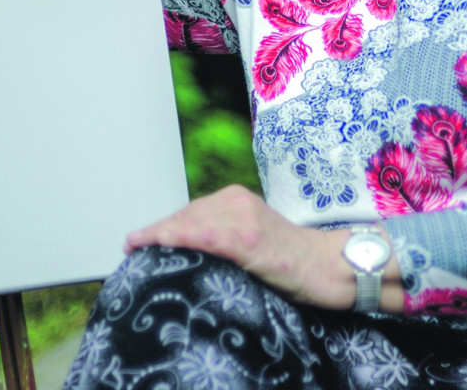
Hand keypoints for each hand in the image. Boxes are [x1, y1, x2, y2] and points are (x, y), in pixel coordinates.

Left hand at [124, 184, 401, 311]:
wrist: (331, 266)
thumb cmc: (295, 260)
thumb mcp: (256, 241)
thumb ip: (228, 238)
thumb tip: (193, 251)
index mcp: (239, 200)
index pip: (192, 211)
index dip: (165, 225)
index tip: (140, 238)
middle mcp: (239, 201)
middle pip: (186, 214)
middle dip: (159, 230)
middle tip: (134, 244)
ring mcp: (244, 218)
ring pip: (190, 221)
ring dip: (160, 233)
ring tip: (137, 244)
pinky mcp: (249, 239)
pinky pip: (206, 234)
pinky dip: (179, 236)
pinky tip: (159, 242)